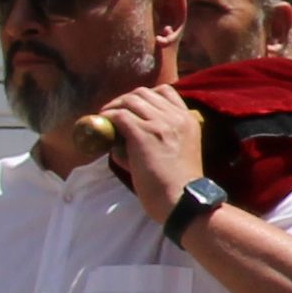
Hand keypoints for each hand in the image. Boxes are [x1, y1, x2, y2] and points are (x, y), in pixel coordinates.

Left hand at [102, 81, 201, 222]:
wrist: (183, 201)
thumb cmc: (178, 186)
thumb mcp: (176, 153)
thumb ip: (156, 140)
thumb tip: (122, 140)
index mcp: (189, 120)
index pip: (166, 91)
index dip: (146, 96)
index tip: (134, 107)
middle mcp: (175, 117)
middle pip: (144, 92)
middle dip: (125, 99)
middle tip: (114, 112)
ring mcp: (160, 124)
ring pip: (130, 100)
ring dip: (114, 106)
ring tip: (105, 117)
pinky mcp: (143, 134)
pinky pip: (119, 115)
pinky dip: (108, 117)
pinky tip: (102, 125)